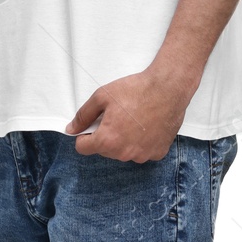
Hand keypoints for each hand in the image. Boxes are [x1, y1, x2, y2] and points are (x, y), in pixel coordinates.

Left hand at [65, 65, 197, 161]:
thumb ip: (83, 115)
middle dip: (107, 136)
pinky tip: (149, 126)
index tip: (95, 125)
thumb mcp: (102, 95)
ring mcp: (143, 155)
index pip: (83, 148)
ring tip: (136, 120)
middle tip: (119, 117)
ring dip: (125, 141)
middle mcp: (124, 153)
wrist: (169, 87)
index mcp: (107, 140)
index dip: (85, 135)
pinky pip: (143, 152)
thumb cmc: (137, 89)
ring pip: (124, 152)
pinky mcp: (158, 152)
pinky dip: (144, 142)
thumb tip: (71, 129)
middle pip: (105, 150)